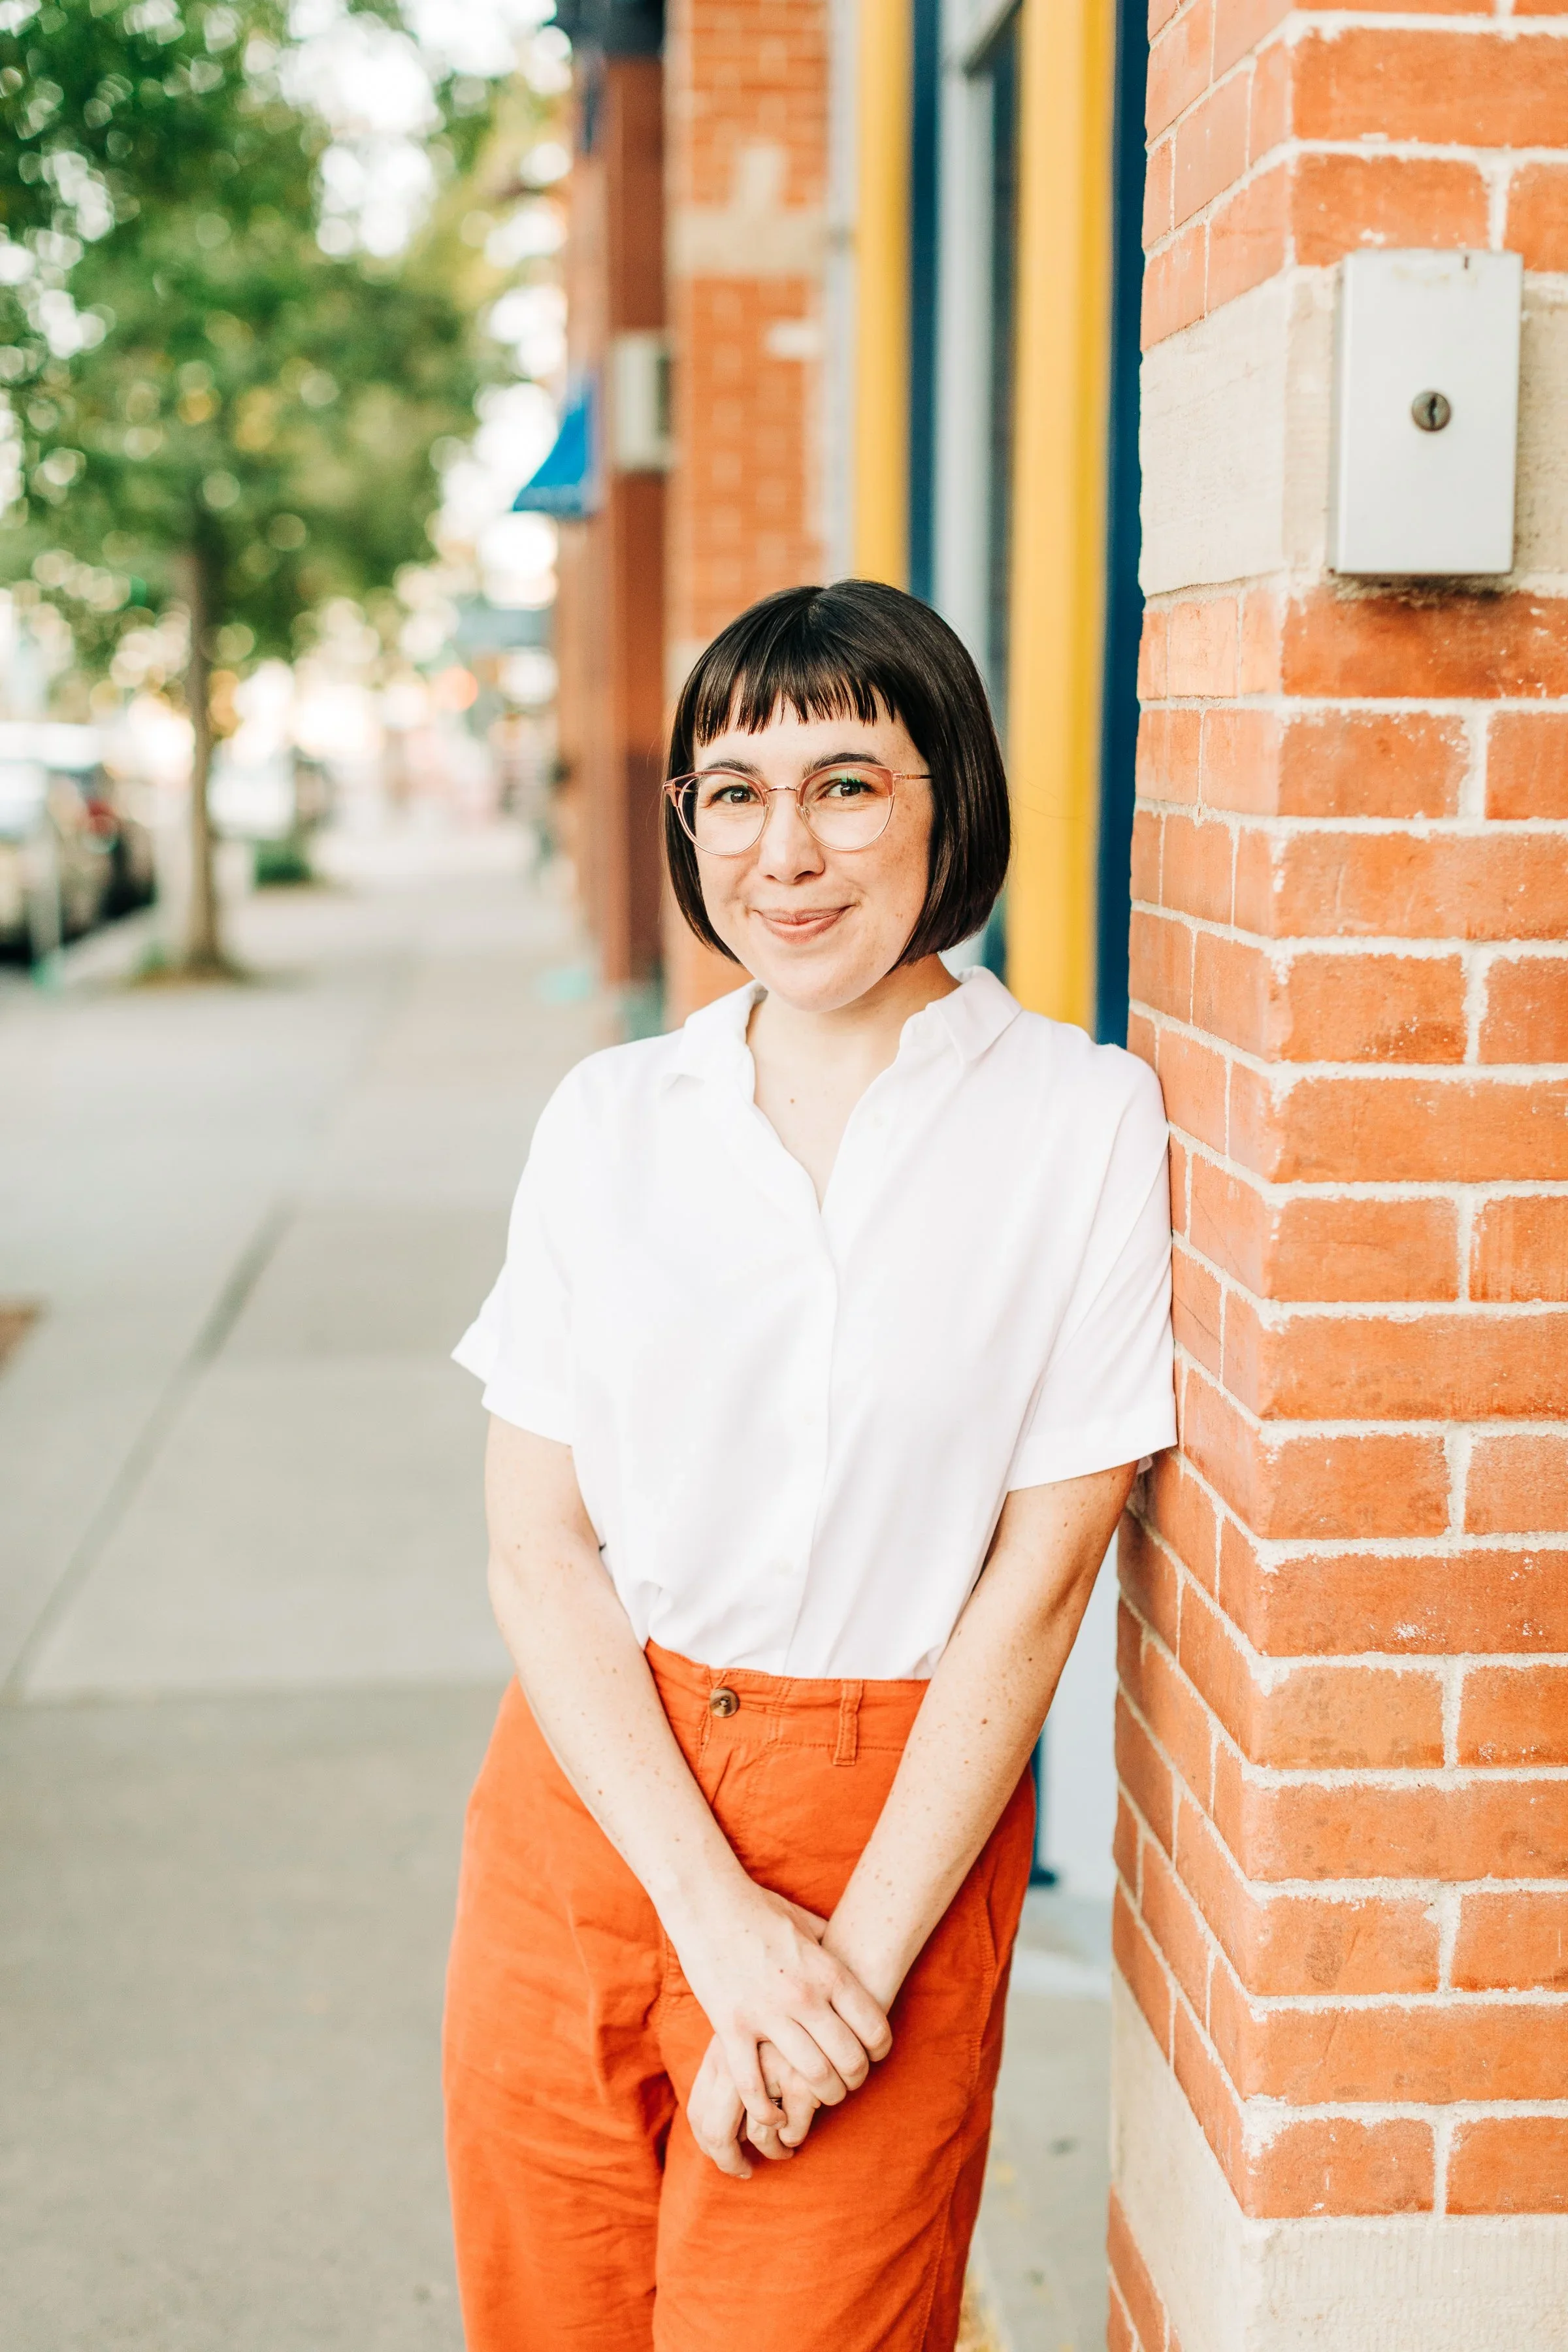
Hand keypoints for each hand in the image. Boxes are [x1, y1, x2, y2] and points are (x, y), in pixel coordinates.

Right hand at [668, 1888, 890, 2141]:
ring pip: (811, 2076)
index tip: (872, 2056)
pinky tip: (774, 2116)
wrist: (707, 1903)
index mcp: (828, 1972)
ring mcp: (767, 2014)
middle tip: (847, 2083)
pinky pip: (754, 2085)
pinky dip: (767, 2110)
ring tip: (816, 2098)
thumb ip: (832, 1946)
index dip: (879, 2051)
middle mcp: (804, 1996)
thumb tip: (853, 1954)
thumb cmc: (760, 1911)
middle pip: (848, 2060)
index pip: (873, 2028)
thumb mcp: (808, 1923)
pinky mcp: (731, 2027)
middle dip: (854, 2081)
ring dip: (820, 2096)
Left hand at [687, 2034, 821, 2177]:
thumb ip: (726, 2084)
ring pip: (758, 2137)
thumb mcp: (746, 2049)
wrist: (820, 2007)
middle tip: (744, 2171)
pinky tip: (801, 2126)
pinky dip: (795, 2137)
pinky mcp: (800, 2078)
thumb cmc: (779, 2037)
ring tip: (784, 2150)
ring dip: (772, 2152)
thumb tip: (714, 2144)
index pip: (698, 2113)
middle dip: (729, 2162)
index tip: (725, 2159)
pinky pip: (791, 2132)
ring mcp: (768, 2068)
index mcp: (719, 2053)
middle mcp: (739, 2060)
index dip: (708, 2146)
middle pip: (718, 2133)